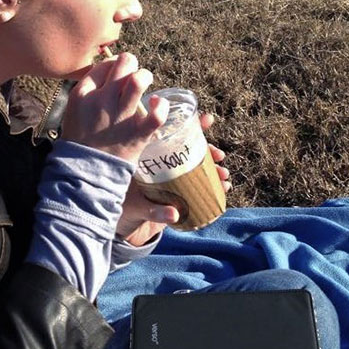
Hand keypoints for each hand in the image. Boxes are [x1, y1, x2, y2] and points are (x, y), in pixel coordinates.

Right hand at [61, 53, 168, 162]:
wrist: (85, 171)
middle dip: (131, 62)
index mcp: (83, 94)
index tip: (115, 73)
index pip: (104, 64)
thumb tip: (110, 67)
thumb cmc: (80, 138)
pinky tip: (157, 103)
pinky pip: (157, 113)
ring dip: (145, 76)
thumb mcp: (74, 108)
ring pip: (139, 80)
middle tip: (131, 72)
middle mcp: (102, 101)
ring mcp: (121, 117)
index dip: (113, 64)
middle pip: (123, 63)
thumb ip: (89, 88)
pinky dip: (161, 105)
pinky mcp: (138, 133)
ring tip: (144, 81)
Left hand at [116, 113, 231, 245]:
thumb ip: (153, 211)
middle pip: (188, 150)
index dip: (189, 125)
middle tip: (219, 156)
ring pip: (196, 167)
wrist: (126, 228)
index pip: (169, 135)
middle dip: (208, 151)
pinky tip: (223, 188)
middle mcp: (162, 165)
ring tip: (224, 176)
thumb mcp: (136, 208)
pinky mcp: (178, 193)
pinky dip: (212, 186)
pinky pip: (198, 185)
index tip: (208, 119)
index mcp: (148, 159)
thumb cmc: (124, 212)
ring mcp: (172, 178)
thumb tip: (174, 214)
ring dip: (213, 169)